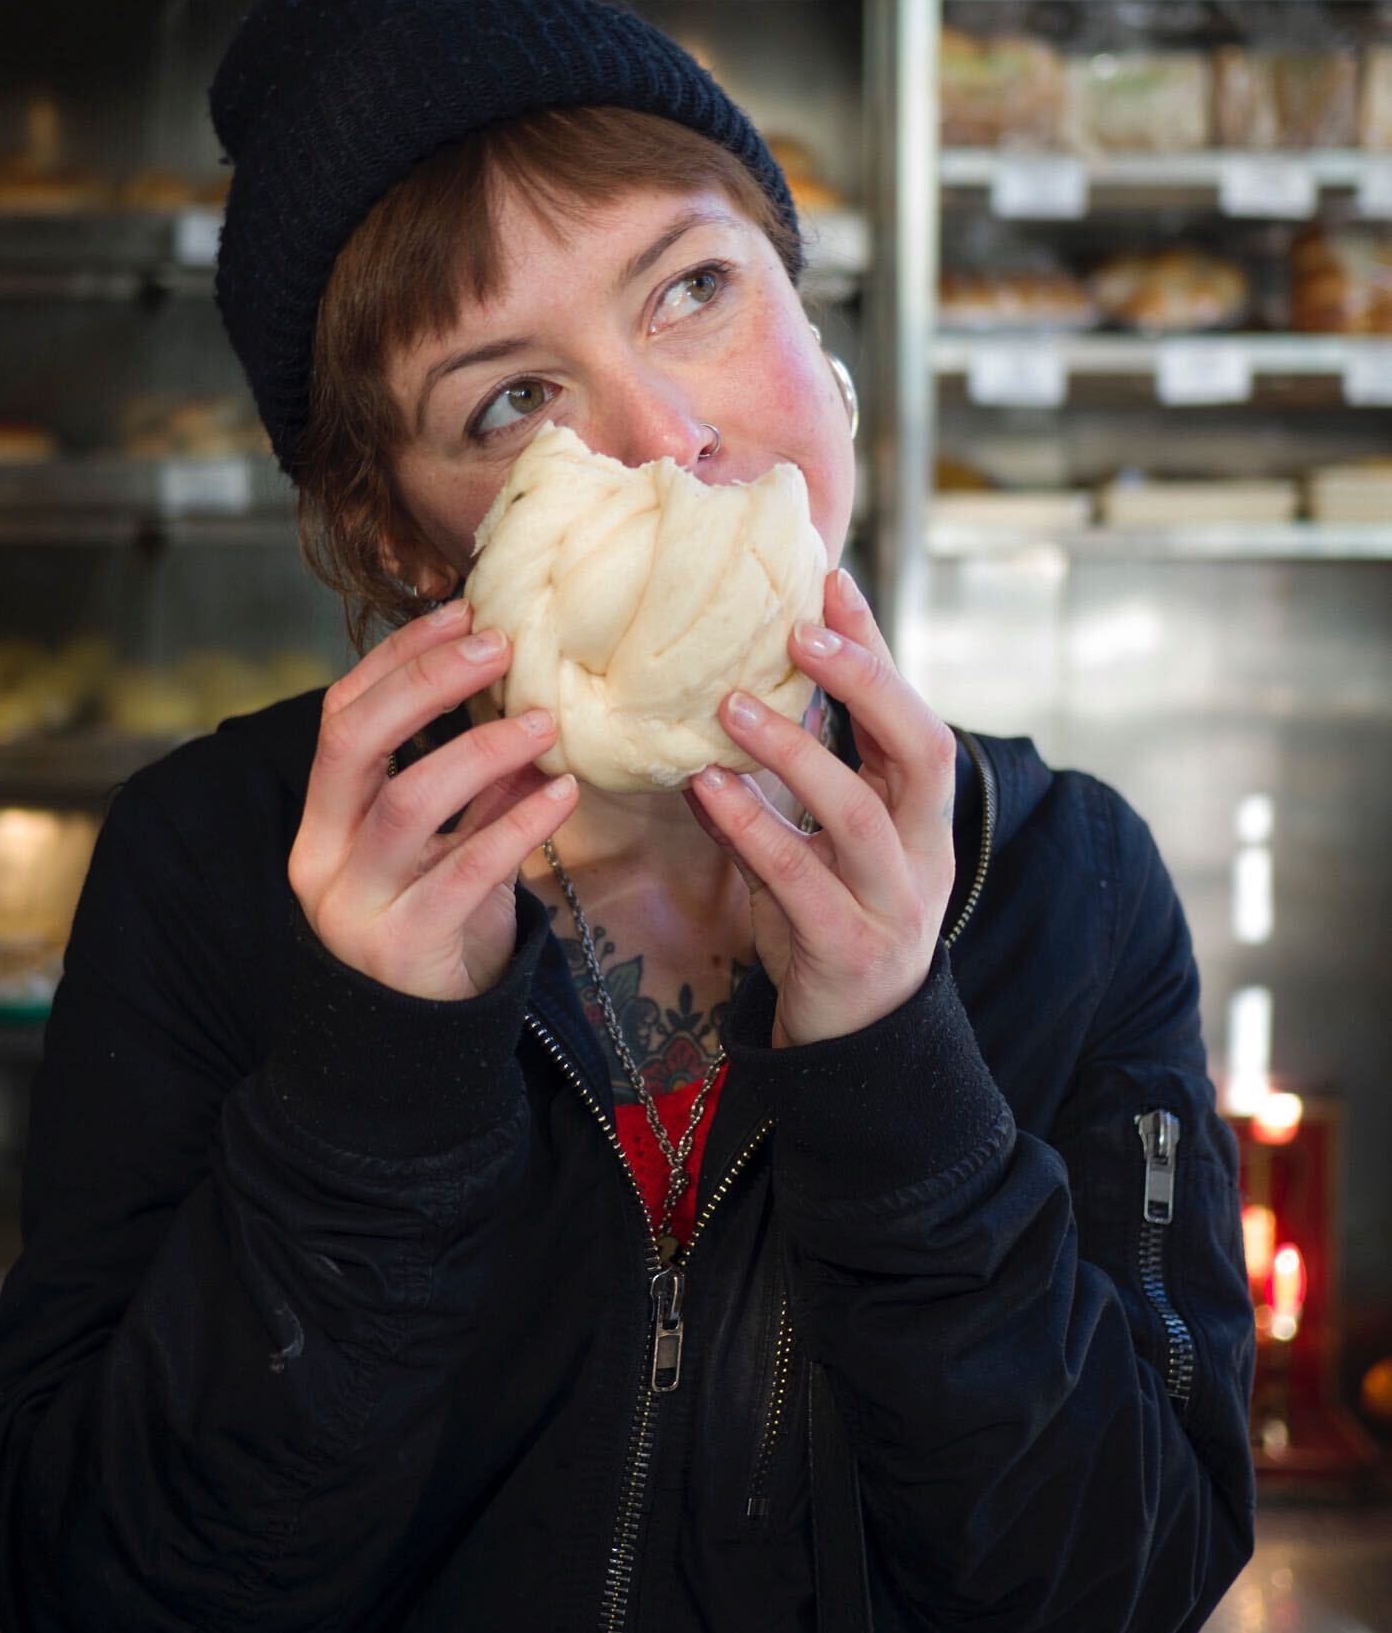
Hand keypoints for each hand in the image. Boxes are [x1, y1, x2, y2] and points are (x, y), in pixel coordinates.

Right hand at [288, 601, 576, 999]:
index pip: (342, 714)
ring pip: (409, 802)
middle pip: (356, 740)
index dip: (398, 659)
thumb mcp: (444, 847)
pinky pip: (466, 871)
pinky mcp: (408, 948)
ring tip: (545, 722)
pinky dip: (518, 825)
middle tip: (499, 644)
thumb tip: (526, 698)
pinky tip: (562, 794)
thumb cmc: (435, 926)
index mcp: (322, 821)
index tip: (462, 613)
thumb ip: (472, 784)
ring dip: (481, 748)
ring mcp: (359, 905)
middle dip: (426, 681)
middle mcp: (326, 857)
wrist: (416, 1047)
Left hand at [683, 567, 957, 1047]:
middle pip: (922, 748)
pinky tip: (710, 791)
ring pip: (861, 813)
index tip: (828, 581)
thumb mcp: (812, 847)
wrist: (854, 1051)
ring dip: (797, 752)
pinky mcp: (852, 949)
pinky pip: (804, 880)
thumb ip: (780, 788)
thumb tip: (719, 706)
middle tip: (798, 632)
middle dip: (867, 682)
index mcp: (918, 816)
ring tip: (731, 707)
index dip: (874, 647)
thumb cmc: (828, 929)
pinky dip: (756, 829)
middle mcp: (922, 851)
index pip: (909, 712)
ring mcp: (896, 902)